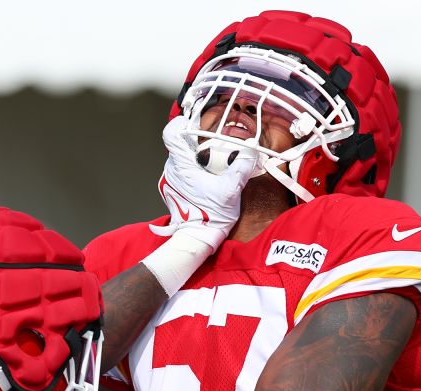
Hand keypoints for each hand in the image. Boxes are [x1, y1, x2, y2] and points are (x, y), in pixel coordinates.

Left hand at [156, 116, 259, 245]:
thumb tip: (251, 147)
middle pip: (180, 146)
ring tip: (212, 166)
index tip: (192, 121)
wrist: (197, 239)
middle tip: (214, 147)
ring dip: (195, 158)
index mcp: (181, 166)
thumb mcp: (231, 190)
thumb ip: (241, 166)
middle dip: (196, 143)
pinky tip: (207, 179)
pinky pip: (181, 172)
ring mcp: (169, 181)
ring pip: (181, 159)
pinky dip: (193, 170)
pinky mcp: (171, 189)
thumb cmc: (211, 217)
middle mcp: (171, 170)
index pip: (171, 134)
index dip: (180, 123)